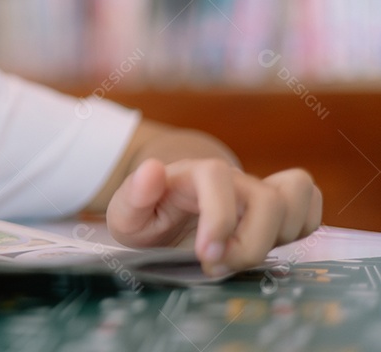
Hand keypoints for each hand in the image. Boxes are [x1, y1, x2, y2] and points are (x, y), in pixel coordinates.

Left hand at [106, 158, 321, 275]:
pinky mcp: (279, 205)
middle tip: (218, 266)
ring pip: (295, 201)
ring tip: (241, 254)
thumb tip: (152, 169)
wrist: (164, 214)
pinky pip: (310, 208)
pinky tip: (266, 244)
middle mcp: (233, 178)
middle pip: (268, 199)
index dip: (220, 218)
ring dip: (276, 239)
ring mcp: (258, 189)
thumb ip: (134, 195)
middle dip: (249, 244)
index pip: (218, 179)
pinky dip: (298, 231)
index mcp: (194, 174)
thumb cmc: (146, 215)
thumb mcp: (125, 213)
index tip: (206, 255)